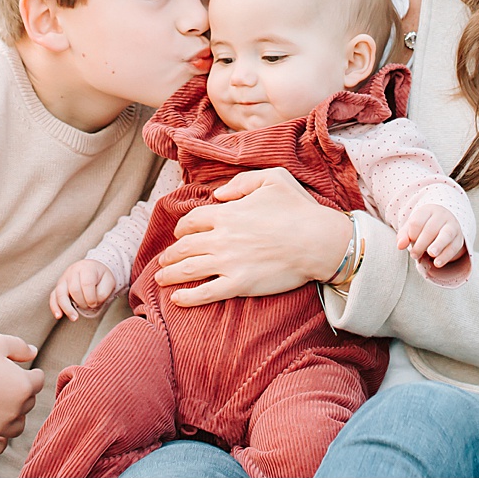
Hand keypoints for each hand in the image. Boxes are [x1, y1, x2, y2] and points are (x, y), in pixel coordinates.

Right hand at [0, 332, 44, 454]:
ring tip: (0, 405)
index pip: (39, 381)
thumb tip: (34, 352)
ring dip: (13, 416)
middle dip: (21, 393)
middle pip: (29, 403)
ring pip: (17, 426)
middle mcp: (15, 409)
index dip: (31, 373)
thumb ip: (20, 347)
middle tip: (4, 384)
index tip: (20, 370)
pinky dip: (0, 439)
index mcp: (22, 386)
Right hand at [48, 260, 118, 320]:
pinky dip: (55, 306)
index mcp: (86, 268)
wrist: (93, 268)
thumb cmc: (101, 276)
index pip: (86, 283)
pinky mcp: (59, 286)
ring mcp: (64, 278)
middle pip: (74, 289)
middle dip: (82, 302)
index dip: (91, 297)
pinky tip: (59, 315)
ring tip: (74, 318)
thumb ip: (103, 292)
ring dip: (67, 308)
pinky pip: (53, 296)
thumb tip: (92, 303)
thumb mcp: (109, 281)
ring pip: (60, 293)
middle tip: (89, 306)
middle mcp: (73, 271)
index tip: (95, 303)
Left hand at [151, 167, 353, 306]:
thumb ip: (242, 181)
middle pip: (184, 246)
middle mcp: (222, 237)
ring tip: (160, 278)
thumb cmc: (299, 209)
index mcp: (227, 212)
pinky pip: (205, 293)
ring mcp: (228, 262)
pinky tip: (176, 299)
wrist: (317, 241)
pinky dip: (187, 297)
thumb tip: (218, 193)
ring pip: (189, 269)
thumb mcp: (273, 178)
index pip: (192, 220)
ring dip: (170, 274)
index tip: (179, 234)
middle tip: (162, 260)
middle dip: (170, 254)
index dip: (181, 228)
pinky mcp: (239, 284)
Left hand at [395, 202, 465, 267]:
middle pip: (430, 229)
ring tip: (431, 254)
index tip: (410, 241)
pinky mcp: (458, 239)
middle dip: (421, 244)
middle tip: (414, 255)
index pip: (417, 221)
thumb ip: (404, 235)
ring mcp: (452, 226)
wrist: (445, 222)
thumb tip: (400, 246)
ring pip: (446, 235)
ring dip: (438, 245)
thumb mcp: (412, 227)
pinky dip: (446, 256)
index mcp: (427, 211)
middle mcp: (441, 216)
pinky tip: (437, 263)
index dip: (411, 234)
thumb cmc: (425, 226)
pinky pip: (453, 247)